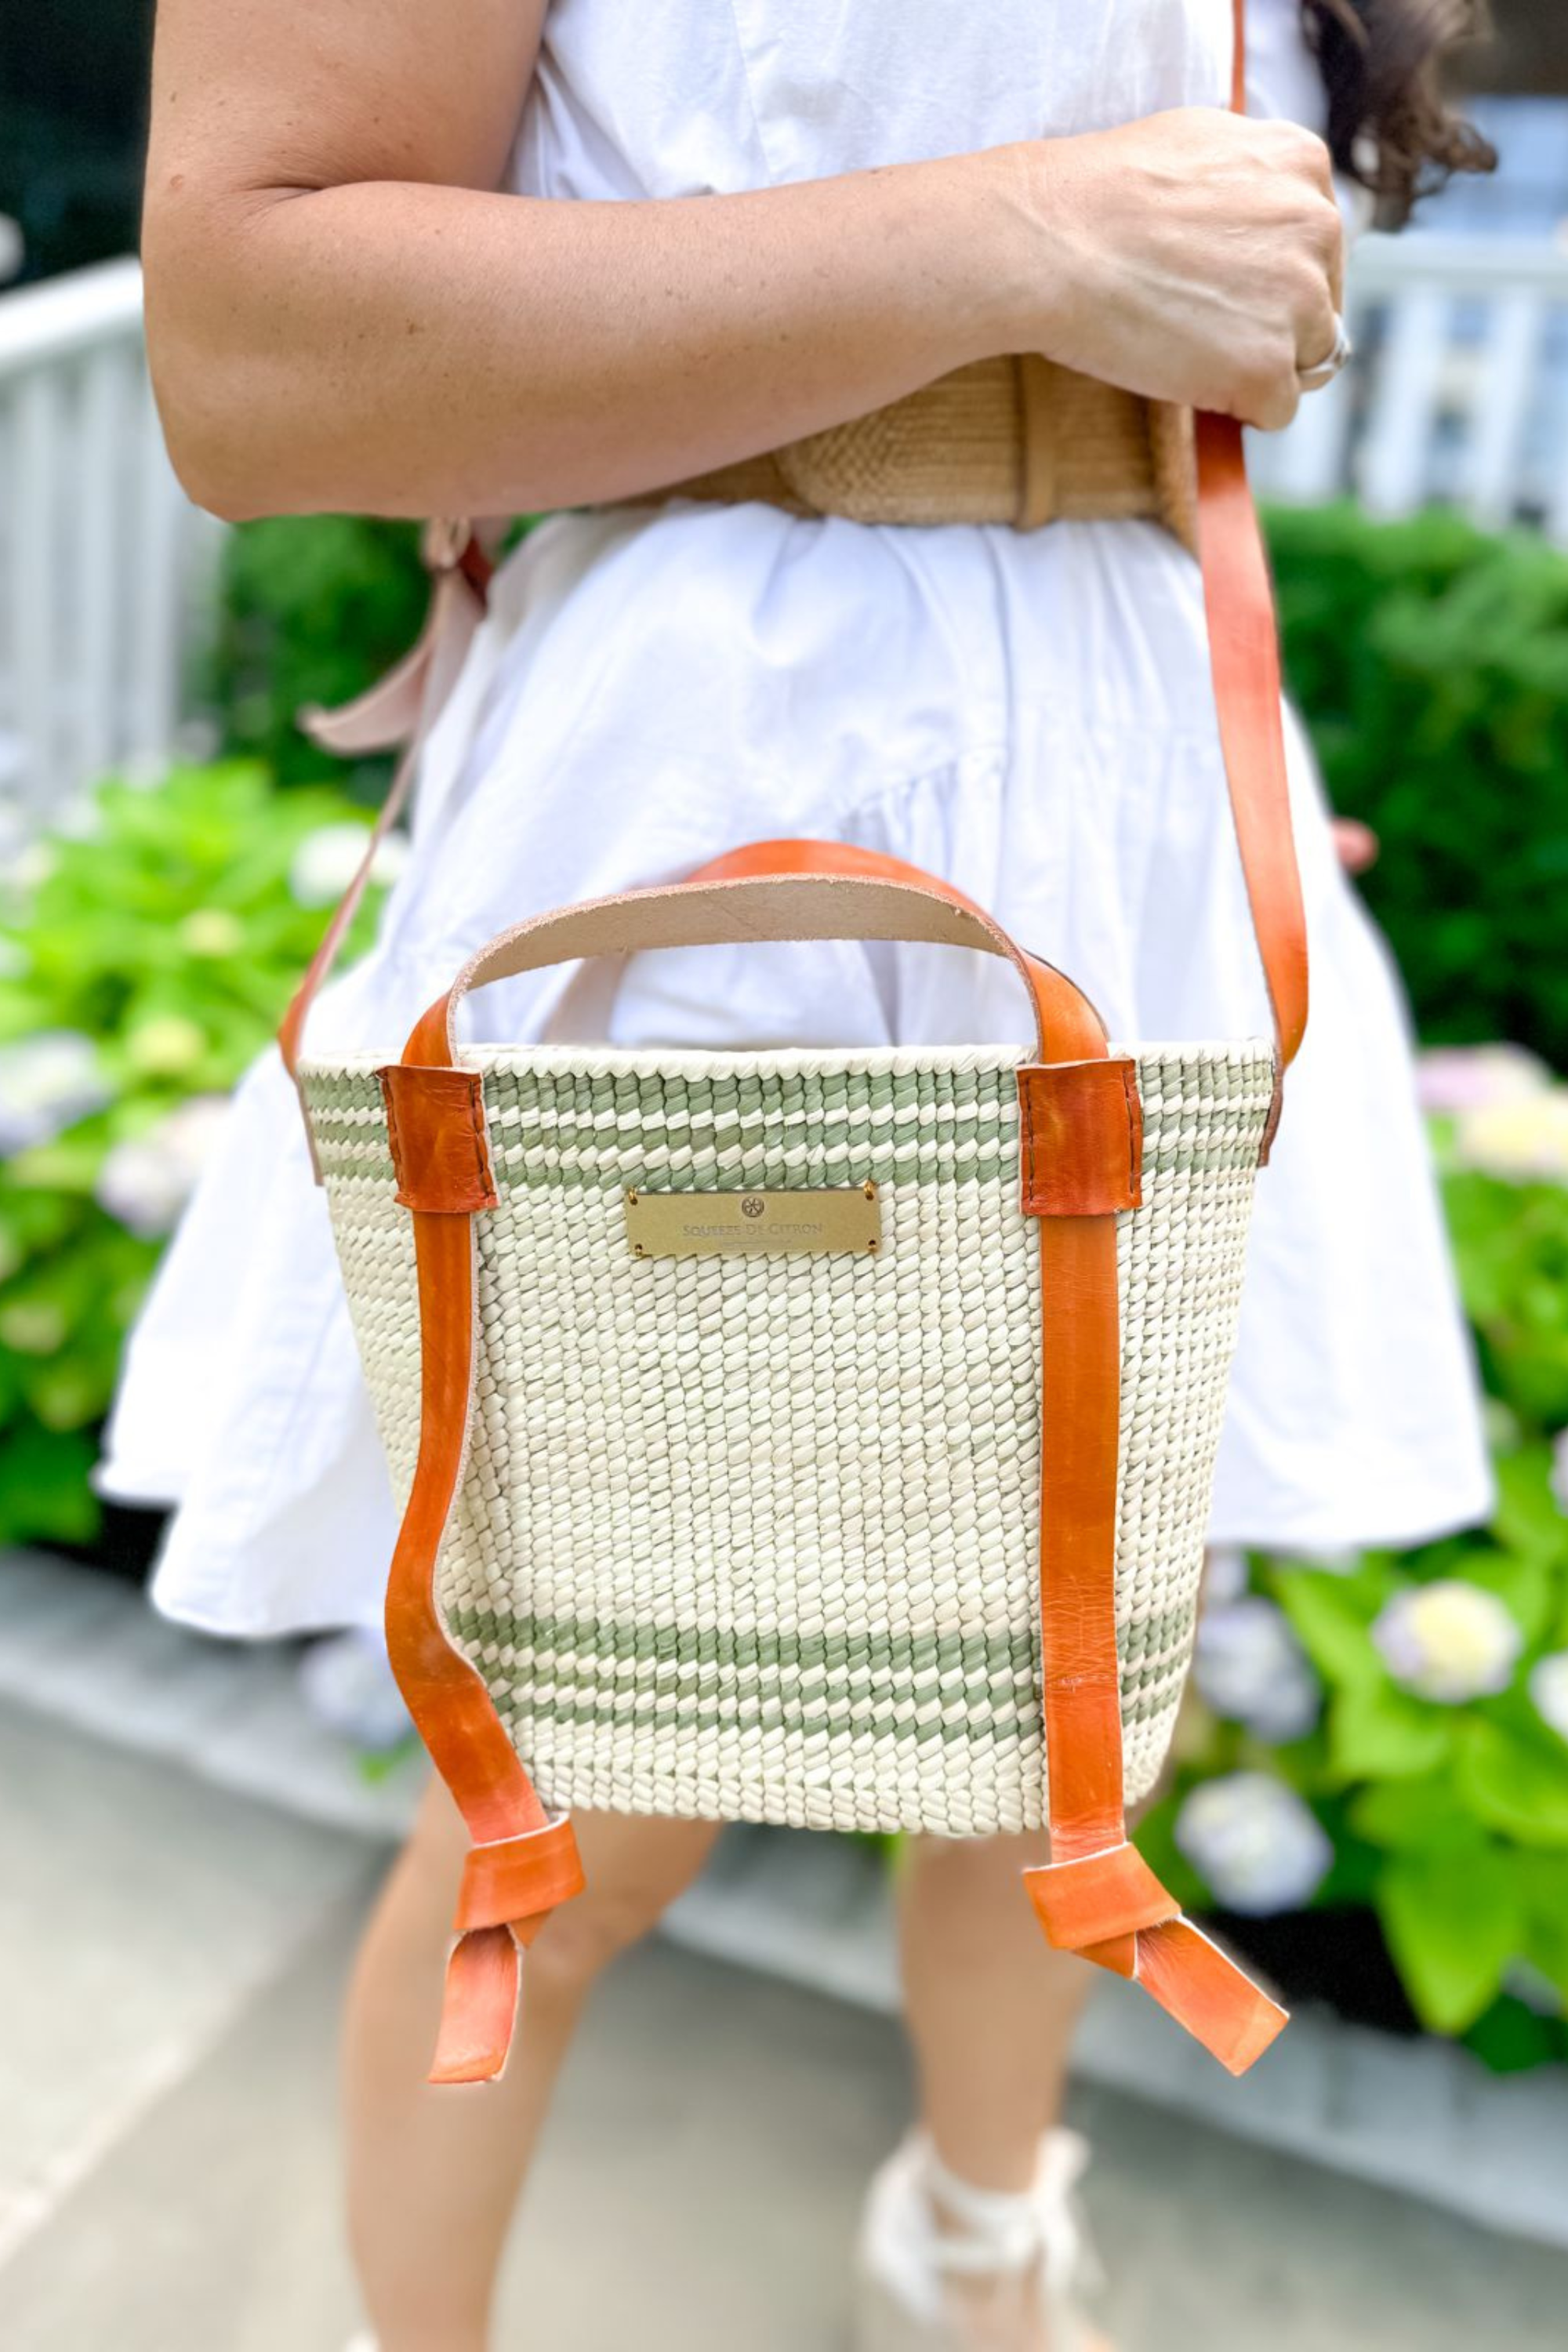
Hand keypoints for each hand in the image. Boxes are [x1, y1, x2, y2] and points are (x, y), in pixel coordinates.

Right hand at [998, 109, 1344, 431]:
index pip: (1317, 243)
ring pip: (1305, 361)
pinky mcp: (1267, 367)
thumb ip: (1247, 179)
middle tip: (1196, 321)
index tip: (1218, 283)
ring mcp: (1298, 300)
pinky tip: (1185, 376)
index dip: (1267, 275)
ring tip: (1187, 347)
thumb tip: (1259, 215)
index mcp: (1300, 162)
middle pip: (1319, 305)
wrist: (1049, 244)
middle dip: (1270, 323)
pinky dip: (1237, 408)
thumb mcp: (1193, 145)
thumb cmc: (1096, 196)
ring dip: (1255, 366)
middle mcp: (1318, 225)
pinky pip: (1276, 411)